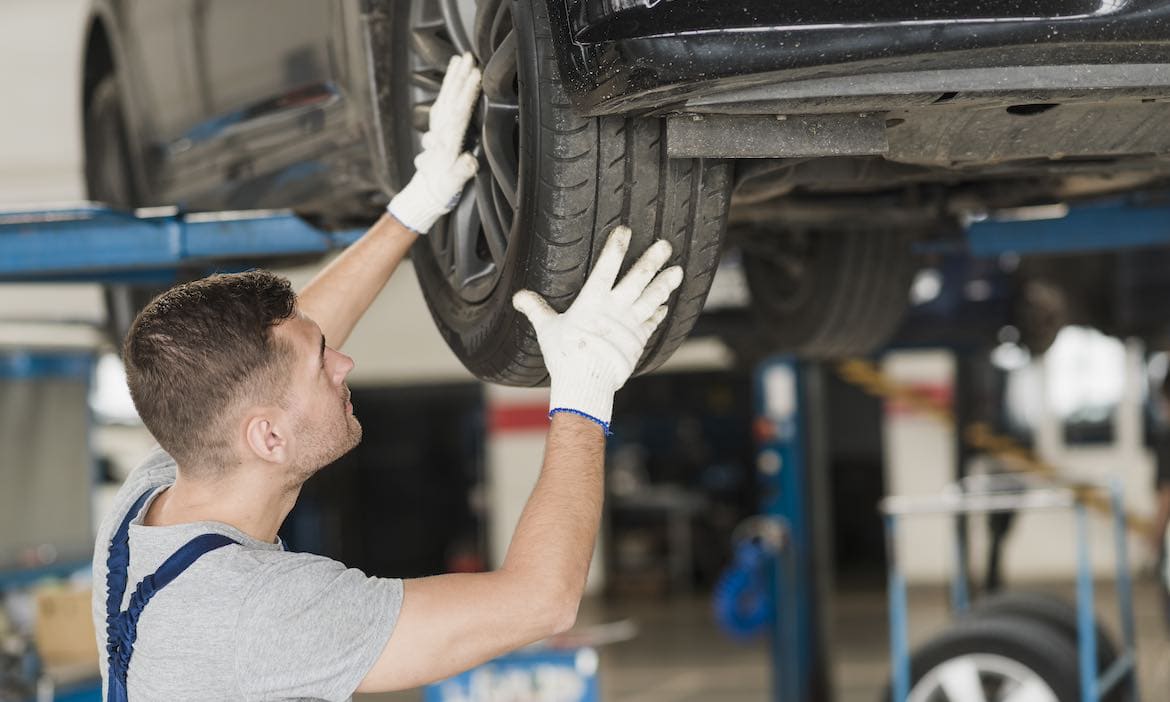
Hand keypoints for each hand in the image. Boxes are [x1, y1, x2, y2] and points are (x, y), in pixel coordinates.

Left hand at [388, 52, 480, 233]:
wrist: (424, 195)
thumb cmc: (441, 190)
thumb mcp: (453, 184)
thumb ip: (460, 171)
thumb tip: (469, 160)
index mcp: (446, 143)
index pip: (458, 114)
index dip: (467, 94)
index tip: (475, 76)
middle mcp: (439, 133)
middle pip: (450, 100)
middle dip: (459, 77)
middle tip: (468, 57)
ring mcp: (437, 129)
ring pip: (444, 97)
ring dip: (452, 78)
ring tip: (459, 59)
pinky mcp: (437, 129)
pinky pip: (441, 102)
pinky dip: (447, 88)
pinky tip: (452, 77)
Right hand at [513, 226, 682, 431]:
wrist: (587, 384)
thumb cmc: (565, 356)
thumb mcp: (547, 330)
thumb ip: (536, 309)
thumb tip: (518, 297)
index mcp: (593, 301)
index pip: (607, 266)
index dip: (616, 247)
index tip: (626, 230)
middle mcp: (616, 308)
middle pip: (639, 278)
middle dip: (653, 259)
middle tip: (666, 245)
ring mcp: (631, 324)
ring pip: (653, 297)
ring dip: (665, 283)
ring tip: (676, 271)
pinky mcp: (638, 340)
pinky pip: (652, 322)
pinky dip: (659, 312)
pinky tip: (665, 305)